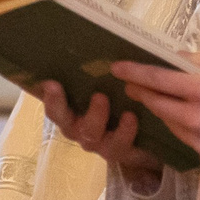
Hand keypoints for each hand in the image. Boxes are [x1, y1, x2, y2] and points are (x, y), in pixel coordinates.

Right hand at [39, 81, 165, 179]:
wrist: (150, 139)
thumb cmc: (122, 105)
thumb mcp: (109, 87)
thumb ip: (96, 75)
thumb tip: (88, 46)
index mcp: (73, 113)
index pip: (53, 106)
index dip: (49, 96)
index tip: (50, 82)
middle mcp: (81, 129)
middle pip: (64, 123)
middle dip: (62, 106)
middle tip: (69, 86)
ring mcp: (100, 143)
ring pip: (90, 135)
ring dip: (94, 116)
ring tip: (102, 98)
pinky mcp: (120, 153)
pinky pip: (118, 145)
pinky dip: (123, 131)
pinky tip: (130, 117)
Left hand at [109, 48, 199, 172]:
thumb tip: (173, 58)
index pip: (158, 80)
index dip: (134, 73)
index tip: (116, 67)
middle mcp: (199, 121)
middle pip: (157, 105)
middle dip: (142, 92)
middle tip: (132, 84)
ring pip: (171, 125)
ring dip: (166, 112)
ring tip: (171, 100)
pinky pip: (189, 143)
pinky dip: (188, 131)